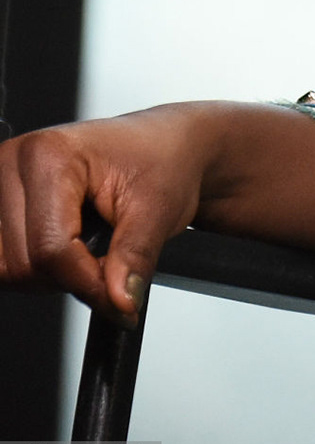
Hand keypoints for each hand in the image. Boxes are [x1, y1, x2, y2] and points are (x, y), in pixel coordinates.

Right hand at [0, 110, 214, 324]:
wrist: (169, 144)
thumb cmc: (164, 160)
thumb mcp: (160, 207)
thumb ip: (135, 258)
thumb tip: (120, 300)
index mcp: (51, 154)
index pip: (52, 248)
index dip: (88, 281)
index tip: (119, 296)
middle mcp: (16, 162)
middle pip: (25, 263)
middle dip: (72, 277)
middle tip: (111, 259)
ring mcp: (2, 183)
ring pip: (8, 268)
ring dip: (51, 275)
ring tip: (90, 248)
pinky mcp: (1, 204)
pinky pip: (4, 260)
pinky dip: (37, 267)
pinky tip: (69, 247)